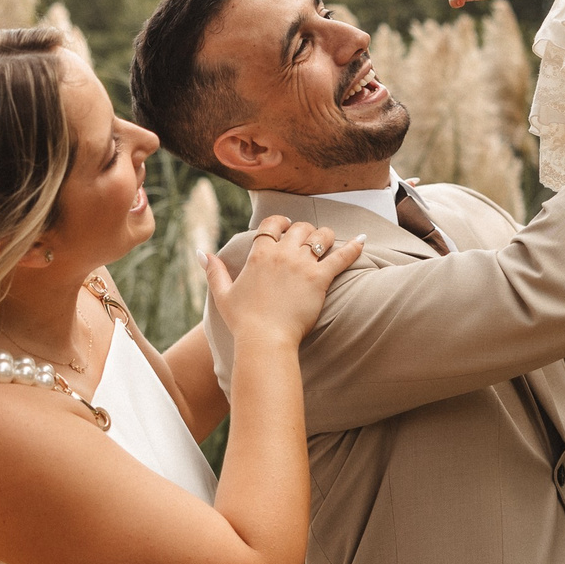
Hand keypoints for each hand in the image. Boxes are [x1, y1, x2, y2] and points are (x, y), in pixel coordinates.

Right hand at [203, 219, 364, 348]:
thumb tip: (200, 252)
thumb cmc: (243, 321)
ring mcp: (302, 265)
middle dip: (305, 231)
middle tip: (309, 241)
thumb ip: (214, 270)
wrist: (265, 340)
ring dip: (326, 237)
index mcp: (259, 254)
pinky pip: (341, 257)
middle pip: (299, 228)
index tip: (286, 226)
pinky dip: (354, 248)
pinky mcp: (320, 279)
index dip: (281, 223)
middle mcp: (281, 254)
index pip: (272, 225)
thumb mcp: (223, 294)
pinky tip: (364, 241)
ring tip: (330, 242)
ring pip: (321, 236)